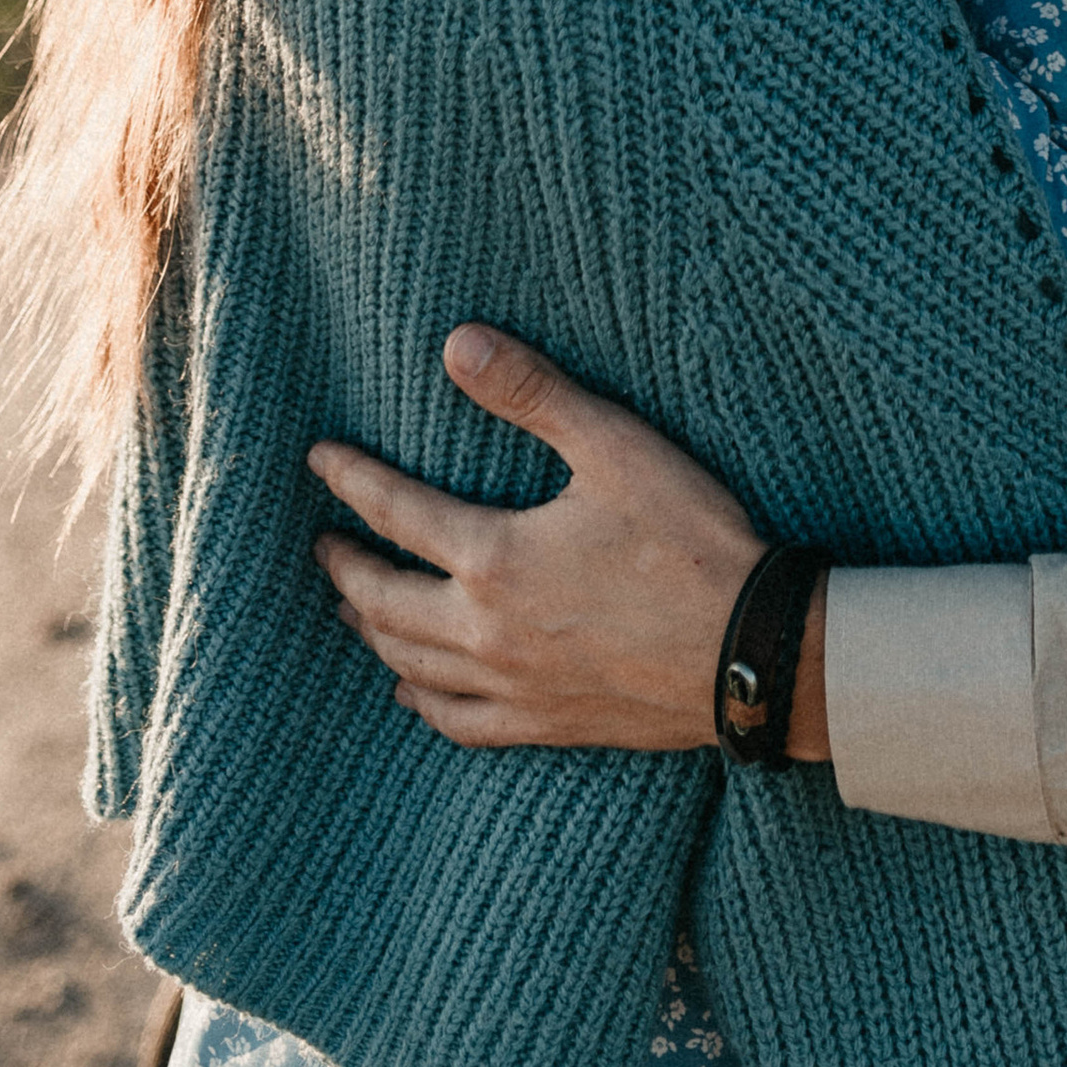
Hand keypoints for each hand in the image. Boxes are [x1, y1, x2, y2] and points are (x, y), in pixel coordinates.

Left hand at [308, 324, 826, 756]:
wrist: (749, 653)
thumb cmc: (689, 540)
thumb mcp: (615, 446)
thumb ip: (532, 393)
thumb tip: (456, 343)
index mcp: (494, 560)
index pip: (396, 514)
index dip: (351, 482)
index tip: (318, 458)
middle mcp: (486, 633)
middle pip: (384, 601)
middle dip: (346, 566)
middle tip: (322, 541)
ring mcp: (513, 688)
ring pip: (410, 665)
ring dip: (370, 630)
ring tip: (351, 604)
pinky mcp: (545, 723)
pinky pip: (457, 723)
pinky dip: (420, 701)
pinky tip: (410, 690)